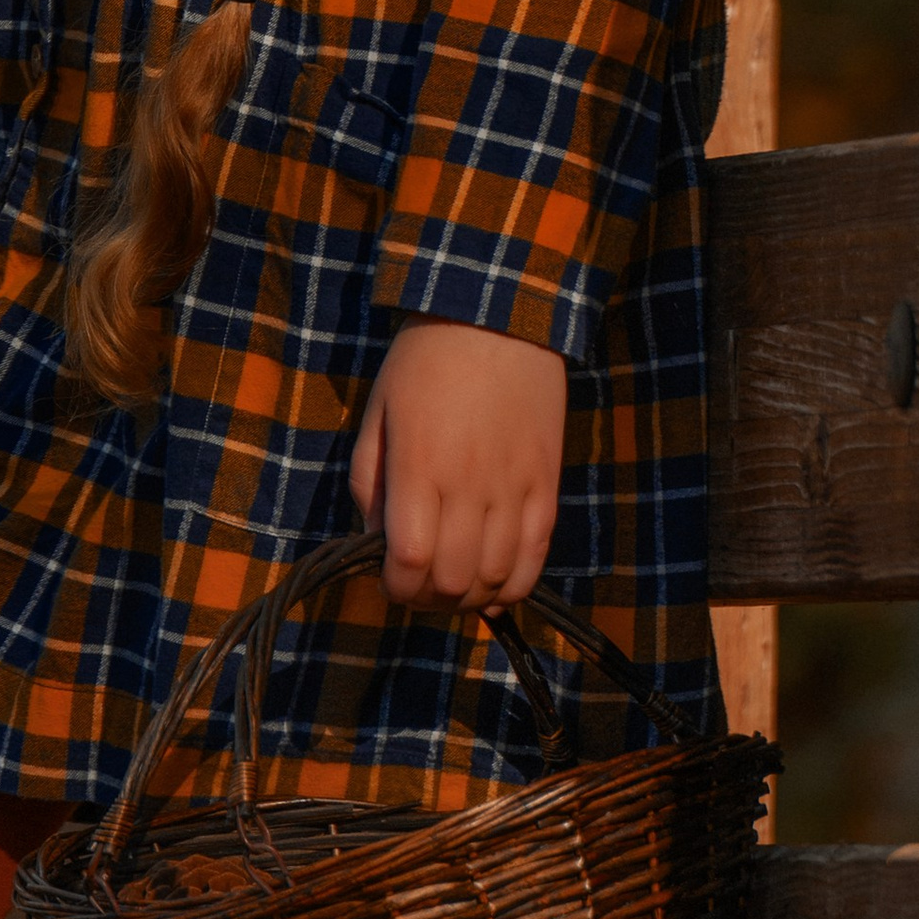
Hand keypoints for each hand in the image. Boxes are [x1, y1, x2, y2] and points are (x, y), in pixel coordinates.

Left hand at [350, 316, 565, 609]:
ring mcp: (515, 487)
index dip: (397, 587)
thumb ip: (371, 485)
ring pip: (496, 578)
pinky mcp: (547, 485)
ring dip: (470, 598)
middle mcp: (469, 485)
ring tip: (453, 586)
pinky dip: (514, 585)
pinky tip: (494, 585)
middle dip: (428, 598)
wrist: (497, 320)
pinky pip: (536, 556)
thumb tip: (376, 544)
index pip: (409, 560)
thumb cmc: (424, 363)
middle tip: (418, 586)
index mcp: (419, 466)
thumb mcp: (378, 414)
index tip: (389, 581)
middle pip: (453, 580)